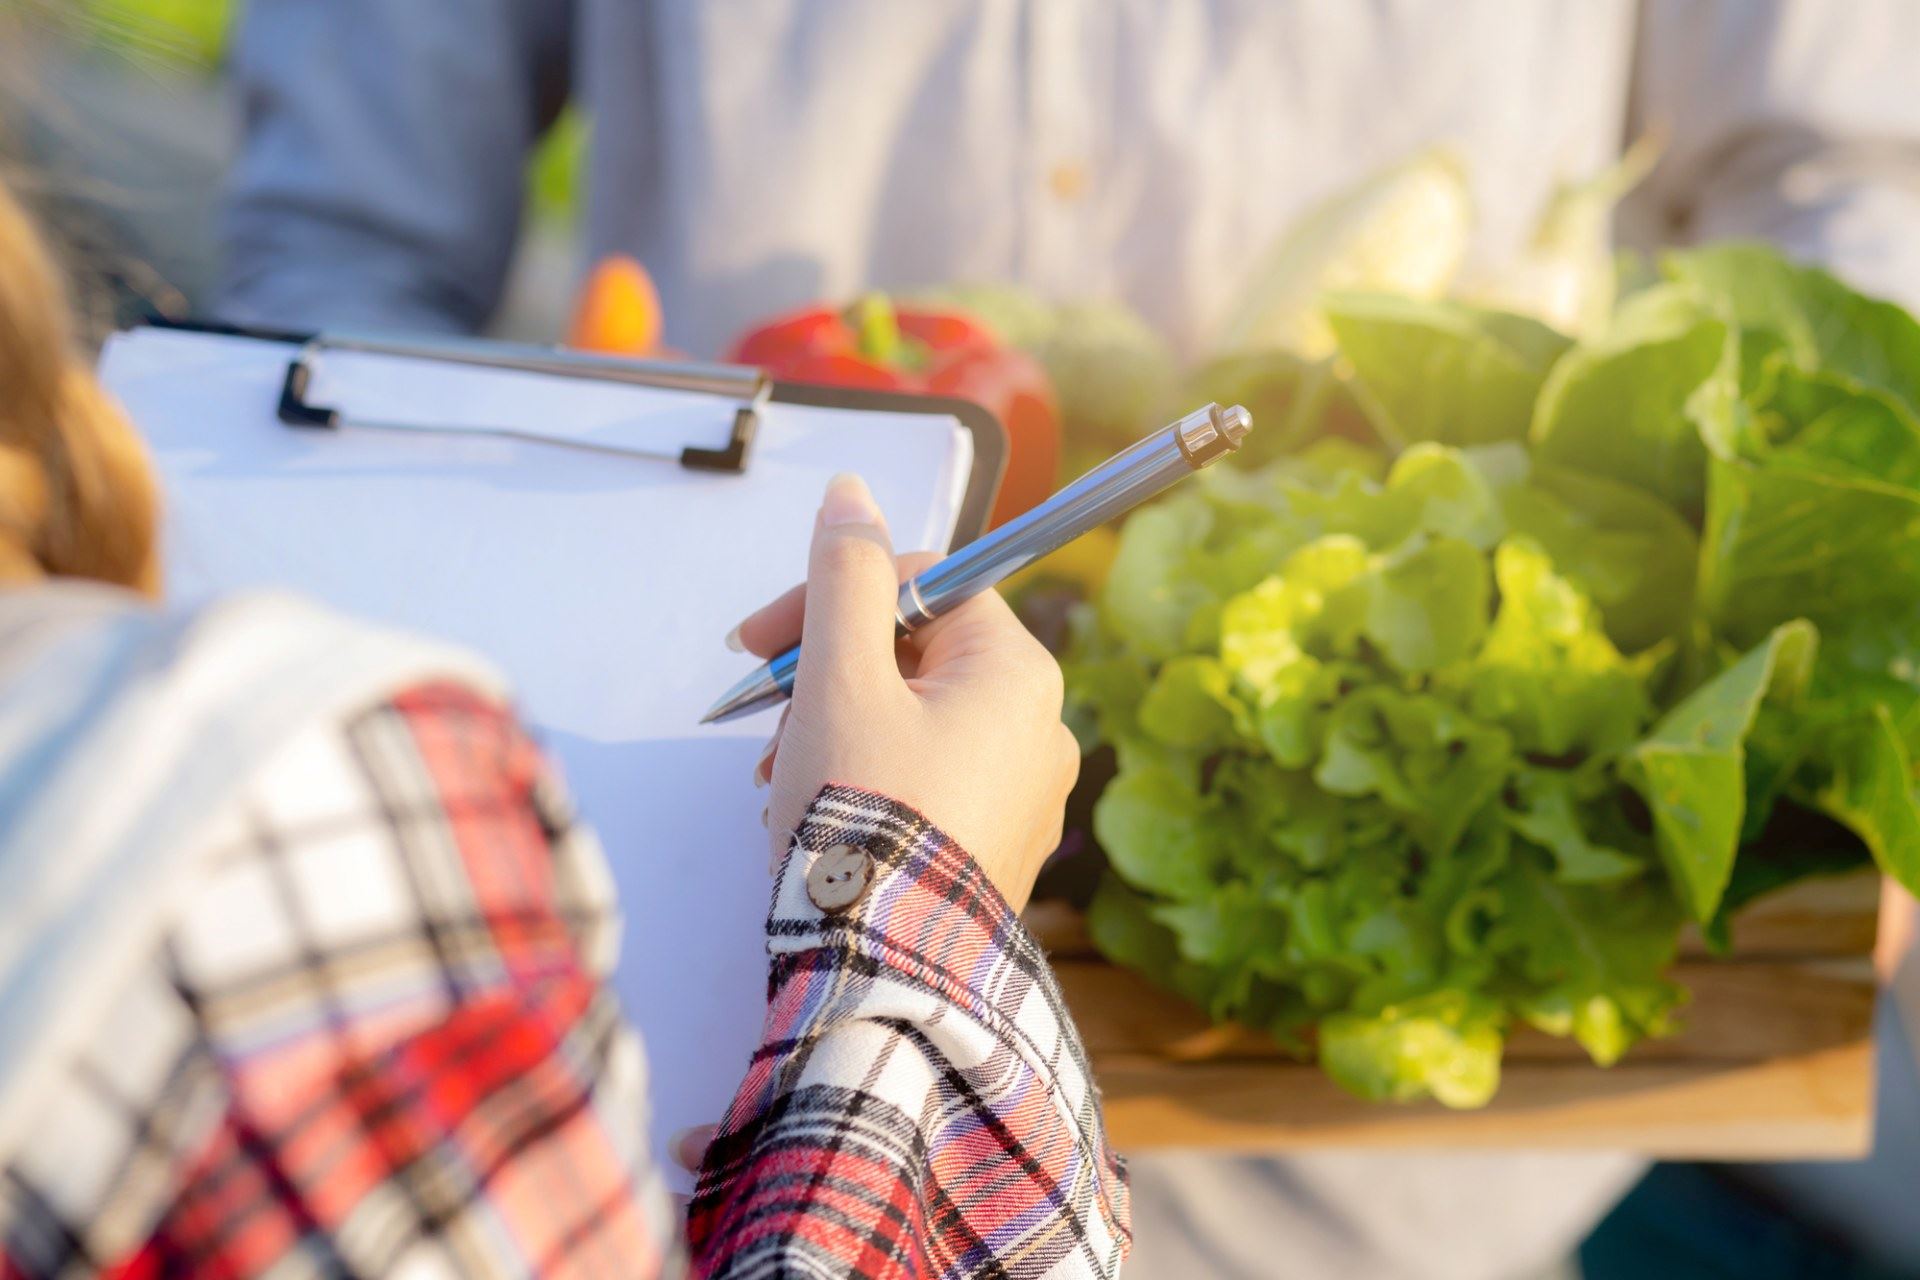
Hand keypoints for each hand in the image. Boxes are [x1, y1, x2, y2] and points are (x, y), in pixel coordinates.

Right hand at [731, 474, 1077, 911]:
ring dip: (835, 729)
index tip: (758, 640)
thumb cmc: (863, 820)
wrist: (887, 973)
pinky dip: (866, 782)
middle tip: (766, 718)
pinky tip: (816, 817)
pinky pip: (926, 783)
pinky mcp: (993, 850)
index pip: (928, 584)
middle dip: (828, 674)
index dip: (835, 597)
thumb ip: (844, 578)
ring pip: (913, 721)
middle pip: (918, 655)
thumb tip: (853, 493)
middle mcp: (1039, 729)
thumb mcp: (839, 681)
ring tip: (781, 778)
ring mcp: (1022, 797)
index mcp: (1016, 673)